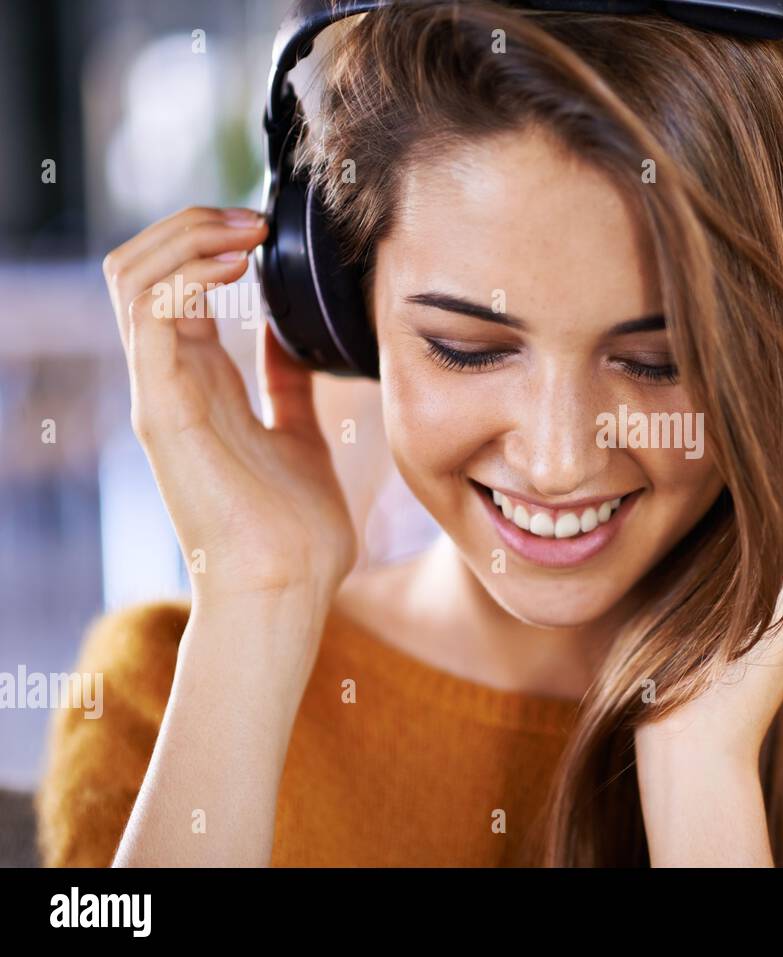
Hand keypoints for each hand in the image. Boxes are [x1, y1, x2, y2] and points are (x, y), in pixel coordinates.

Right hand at [102, 206, 357, 610]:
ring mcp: (159, 394)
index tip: (267, 230)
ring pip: (133, 279)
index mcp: (198, 384)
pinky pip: (151, 317)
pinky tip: (236, 270)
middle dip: (192, 225)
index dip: (208, 241)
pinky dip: (186, 275)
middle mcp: (168, 382)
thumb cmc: (297, 530)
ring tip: (246, 232)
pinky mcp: (164, 410)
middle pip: (141, 269)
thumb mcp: (299, 433)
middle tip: (255, 220)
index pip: (172, 284)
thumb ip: (287, 384)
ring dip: (187, 238)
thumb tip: (291, 336)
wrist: (288, 590)